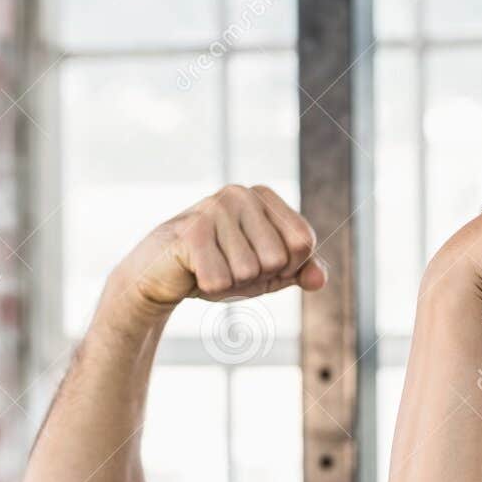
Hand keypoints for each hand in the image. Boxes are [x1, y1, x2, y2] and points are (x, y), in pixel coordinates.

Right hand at [107, 184, 327, 317]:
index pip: (304, 241)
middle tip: (228, 265)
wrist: (161, 275)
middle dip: (256, 276)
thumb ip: (301, 271)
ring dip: (231, 282)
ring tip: (210, 266)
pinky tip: (193, 271)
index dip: (286, 266)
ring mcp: (214, 208)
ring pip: (250, 272)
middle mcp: (240, 194)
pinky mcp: (190, 232)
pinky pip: (221, 281)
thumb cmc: (220, 267)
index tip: (258, 260)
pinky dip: (210, 287)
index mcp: (264, 197)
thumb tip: (320, 279)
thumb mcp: (268, 272)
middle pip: (278, 258)